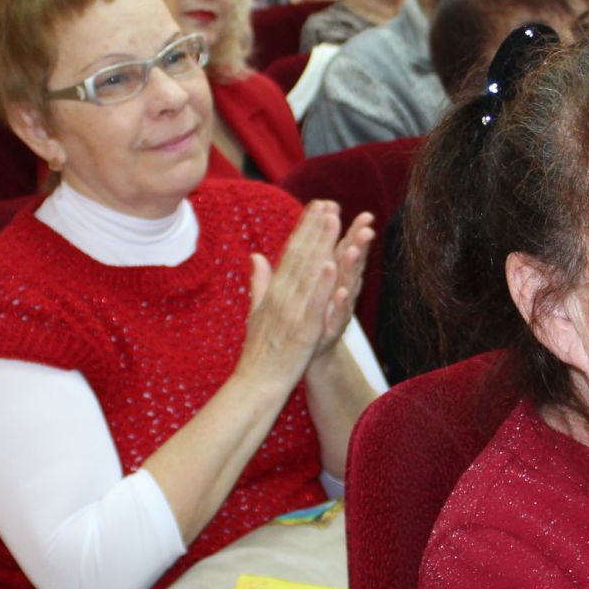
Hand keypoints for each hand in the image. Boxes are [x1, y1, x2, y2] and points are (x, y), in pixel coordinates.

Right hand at [239, 202, 340, 387]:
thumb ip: (258, 282)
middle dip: (315, 228)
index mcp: (273, 292)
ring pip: (308, 273)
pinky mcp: (302, 330)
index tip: (317, 205)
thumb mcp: (256, 312)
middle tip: (330, 202)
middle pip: (300, 256)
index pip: (290, 253)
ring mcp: (291, 312)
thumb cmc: (259, 353)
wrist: (255, 386)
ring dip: (320, 245)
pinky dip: (321, 283)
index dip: (304, 228)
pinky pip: (313, 303)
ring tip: (332, 221)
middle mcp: (281, 296)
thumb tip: (256, 257)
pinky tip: (330, 263)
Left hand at [313, 209, 373, 357]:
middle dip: (358, 242)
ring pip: (349, 285)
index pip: (338, 248)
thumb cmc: (305, 317)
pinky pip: (339, 314)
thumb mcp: (304, 284)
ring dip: (353, 267)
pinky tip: (341, 291)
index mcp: (329, 277)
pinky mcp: (332, 329)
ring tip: (357, 249)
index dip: (344, 229)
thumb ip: (305, 258)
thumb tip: (305, 234)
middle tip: (367, 222)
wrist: (305, 356)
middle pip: (350, 262)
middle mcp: (338, 290)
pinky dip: (341, 302)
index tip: (346, 208)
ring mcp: (337, 309)